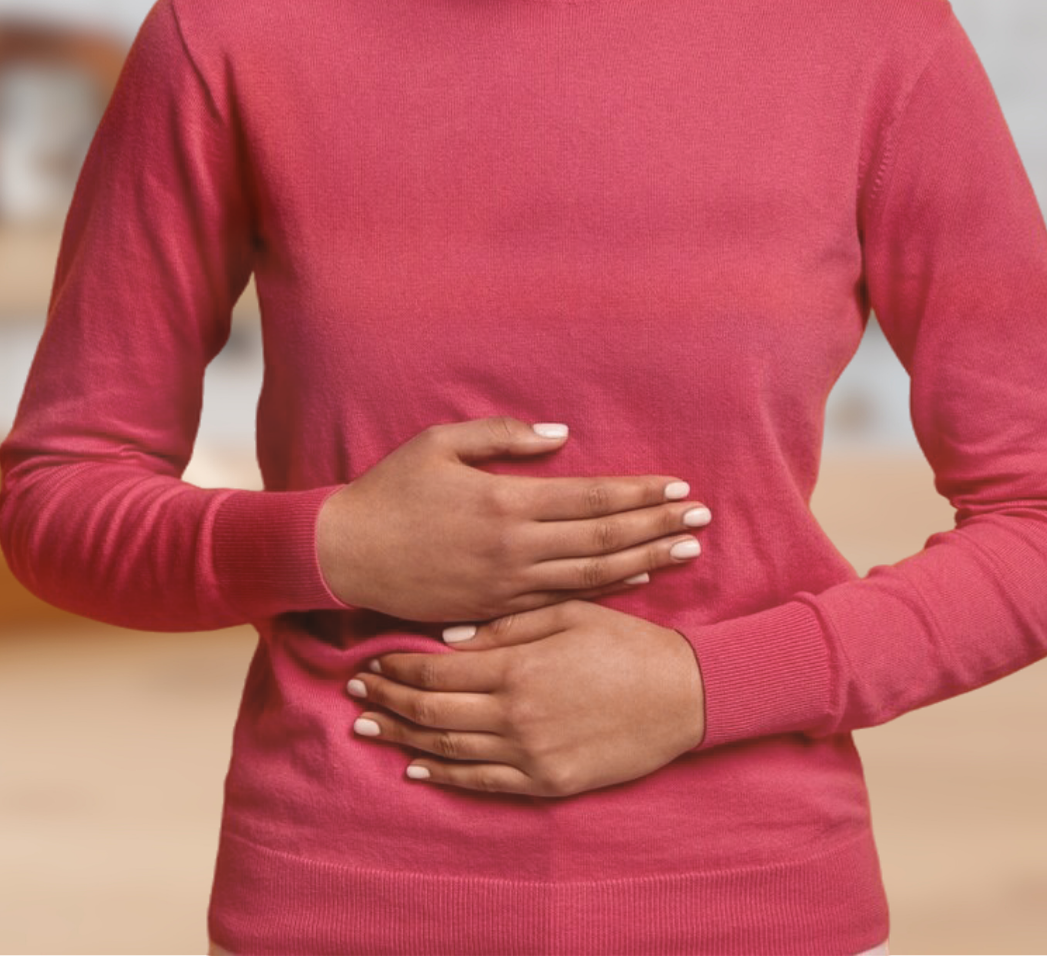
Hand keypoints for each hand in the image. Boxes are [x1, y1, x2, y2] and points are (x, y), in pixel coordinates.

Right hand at [313, 418, 712, 622]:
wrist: (342, 556)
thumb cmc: (390, 491)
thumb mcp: (440, 444)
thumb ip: (503, 436)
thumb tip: (561, 435)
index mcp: (505, 503)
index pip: (591, 499)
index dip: (640, 494)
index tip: (680, 488)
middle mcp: (513, 547)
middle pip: (603, 539)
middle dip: (658, 526)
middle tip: (704, 519)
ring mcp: (505, 584)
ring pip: (591, 575)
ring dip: (644, 561)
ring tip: (686, 550)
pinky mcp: (493, 610)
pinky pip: (561, 602)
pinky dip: (605, 590)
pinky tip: (636, 580)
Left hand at [346, 599, 705, 796]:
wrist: (684, 696)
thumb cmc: (631, 646)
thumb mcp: (574, 615)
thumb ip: (511, 624)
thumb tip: (449, 637)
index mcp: (520, 666)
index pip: (438, 669)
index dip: (398, 665)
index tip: (372, 660)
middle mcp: (515, 714)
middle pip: (431, 709)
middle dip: (388, 698)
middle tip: (356, 691)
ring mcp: (528, 753)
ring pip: (446, 746)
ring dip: (402, 735)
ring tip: (370, 724)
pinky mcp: (544, 781)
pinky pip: (479, 780)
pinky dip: (441, 772)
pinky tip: (415, 764)